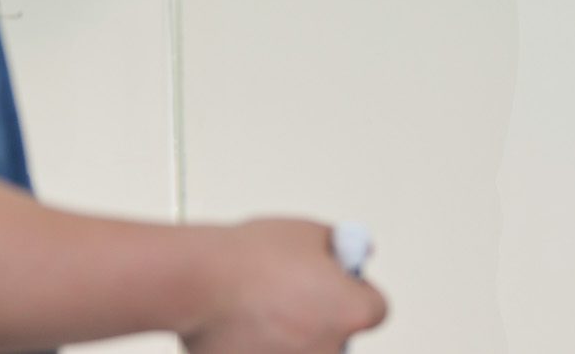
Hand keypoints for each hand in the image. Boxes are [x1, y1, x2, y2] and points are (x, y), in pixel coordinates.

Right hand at [185, 219, 387, 352]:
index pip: (375, 309)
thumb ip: (341, 247)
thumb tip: (355, 255)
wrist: (200, 283)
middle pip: (339, 337)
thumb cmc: (251, 259)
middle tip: (292, 295)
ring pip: (305, 351)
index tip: (337, 284)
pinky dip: (262, 347)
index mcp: (351, 312)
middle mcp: (331, 350)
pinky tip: (244, 326)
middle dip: (321, 318)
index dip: (355, 292)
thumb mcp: (309, 233)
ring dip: (292, 338)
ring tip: (261, 308)